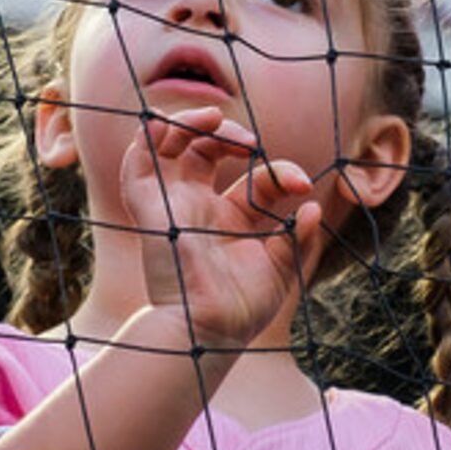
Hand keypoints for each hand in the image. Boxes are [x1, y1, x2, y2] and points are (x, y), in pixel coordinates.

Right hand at [118, 105, 318, 353]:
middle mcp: (199, 206)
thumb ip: (299, 237)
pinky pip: (138, 164)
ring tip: (211, 119)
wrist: (210, 330)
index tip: (300, 185)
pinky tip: (163, 125)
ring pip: (170, 147)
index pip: (255, 176)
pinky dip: (146, 138)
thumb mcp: (282, 268)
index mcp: (231, 218)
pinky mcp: (150, 208)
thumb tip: (312, 207)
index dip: (279, 171)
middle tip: (249, 143)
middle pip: (204, 149)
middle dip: (228, 135)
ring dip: (187, 122)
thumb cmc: (243, 308)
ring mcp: (173, 205)